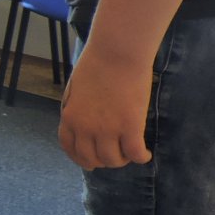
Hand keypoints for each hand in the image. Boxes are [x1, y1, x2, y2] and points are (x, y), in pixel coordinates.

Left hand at [58, 40, 154, 169]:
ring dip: (123, 159)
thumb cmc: (96, 65)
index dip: (80, 158)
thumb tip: (82, 126)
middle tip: (115, 155)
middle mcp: (85, 128)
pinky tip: (145, 153)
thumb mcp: (76, 91)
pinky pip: (136, 154)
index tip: (90, 161)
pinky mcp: (130, 127)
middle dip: (103, 161)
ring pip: (114, 160)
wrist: (115, 54)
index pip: (70, 148)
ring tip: (130, 151)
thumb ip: (77, 111)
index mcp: (69, 117)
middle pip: (92, 159)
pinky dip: (142, 157)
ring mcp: (107, 129)